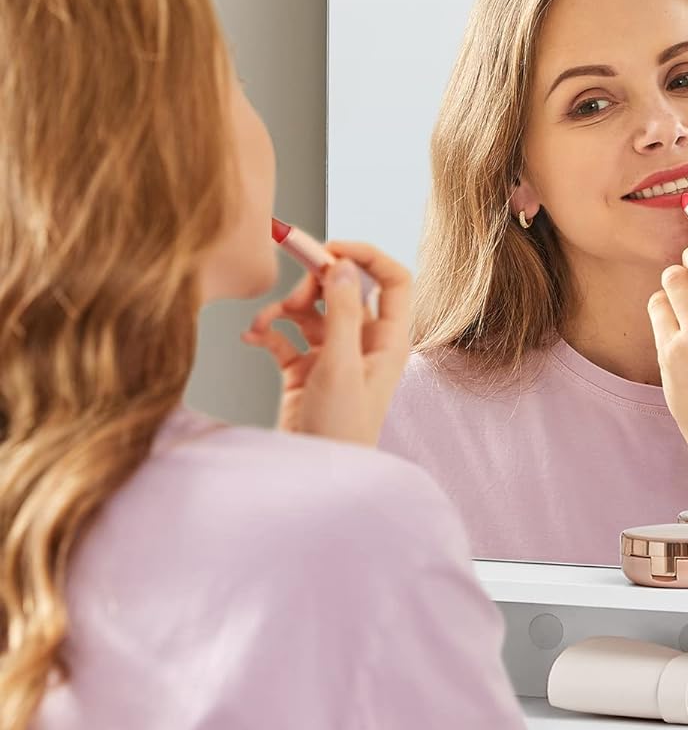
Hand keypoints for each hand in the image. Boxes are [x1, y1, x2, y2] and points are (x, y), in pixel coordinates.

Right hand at [241, 240, 410, 445]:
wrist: (311, 481)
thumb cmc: (339, 433)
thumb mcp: (340, 368)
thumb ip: (340, 314)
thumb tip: (342, 265)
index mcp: (388, 341)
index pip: (393, 279)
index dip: (367, 255)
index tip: (330, 249)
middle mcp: (364, 344)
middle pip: (345, 289)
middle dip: (315, 283)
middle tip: (293, 294)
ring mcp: (333, 356)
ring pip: (311, 312)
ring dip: (285, 309)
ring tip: (266, 321)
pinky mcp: (304, 371)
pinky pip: (286, 337)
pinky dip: (269, 331)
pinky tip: (252, 336)